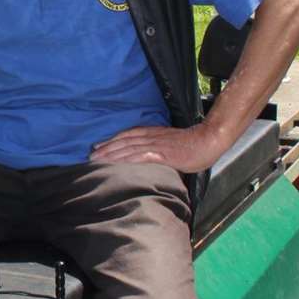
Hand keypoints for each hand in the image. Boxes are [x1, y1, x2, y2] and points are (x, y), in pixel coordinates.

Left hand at [89, 121, 219, 173]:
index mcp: (152, 133)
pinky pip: (141, 156)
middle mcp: (150, 137)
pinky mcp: (162, 154)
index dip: (111, 141)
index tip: (98, 146)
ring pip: (128, 148)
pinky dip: (127, 159)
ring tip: (97, 160)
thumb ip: (158, 149)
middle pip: (123, 141)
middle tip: (90, 155)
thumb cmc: (192, 145)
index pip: (127, 135)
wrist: (207, 141)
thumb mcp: (170, 144)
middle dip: (106, 148)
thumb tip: (150, 158)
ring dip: (111, 154)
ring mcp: (155, 145)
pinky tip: (117, 164)